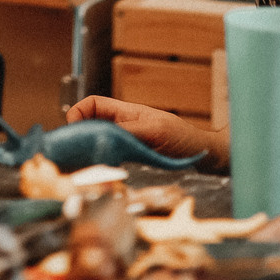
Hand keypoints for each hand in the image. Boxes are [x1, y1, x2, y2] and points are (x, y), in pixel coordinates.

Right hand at [67, 93, 229, 169]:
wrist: (205, 156)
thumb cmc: (184, 139)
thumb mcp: (155, 132)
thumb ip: (129, 131)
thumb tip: (102, 136)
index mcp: (125, 112)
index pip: (91, 105)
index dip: (78, 114)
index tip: (74, 133)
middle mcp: (122, 126)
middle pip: (89, 125)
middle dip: (78, 137)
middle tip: (74, 156)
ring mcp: (126, 142)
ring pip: (97, 143)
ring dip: (89, 153)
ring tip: (85, 167)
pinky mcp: (131, 158)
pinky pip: (109, 158)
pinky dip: (101, 164)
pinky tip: (102, 174)